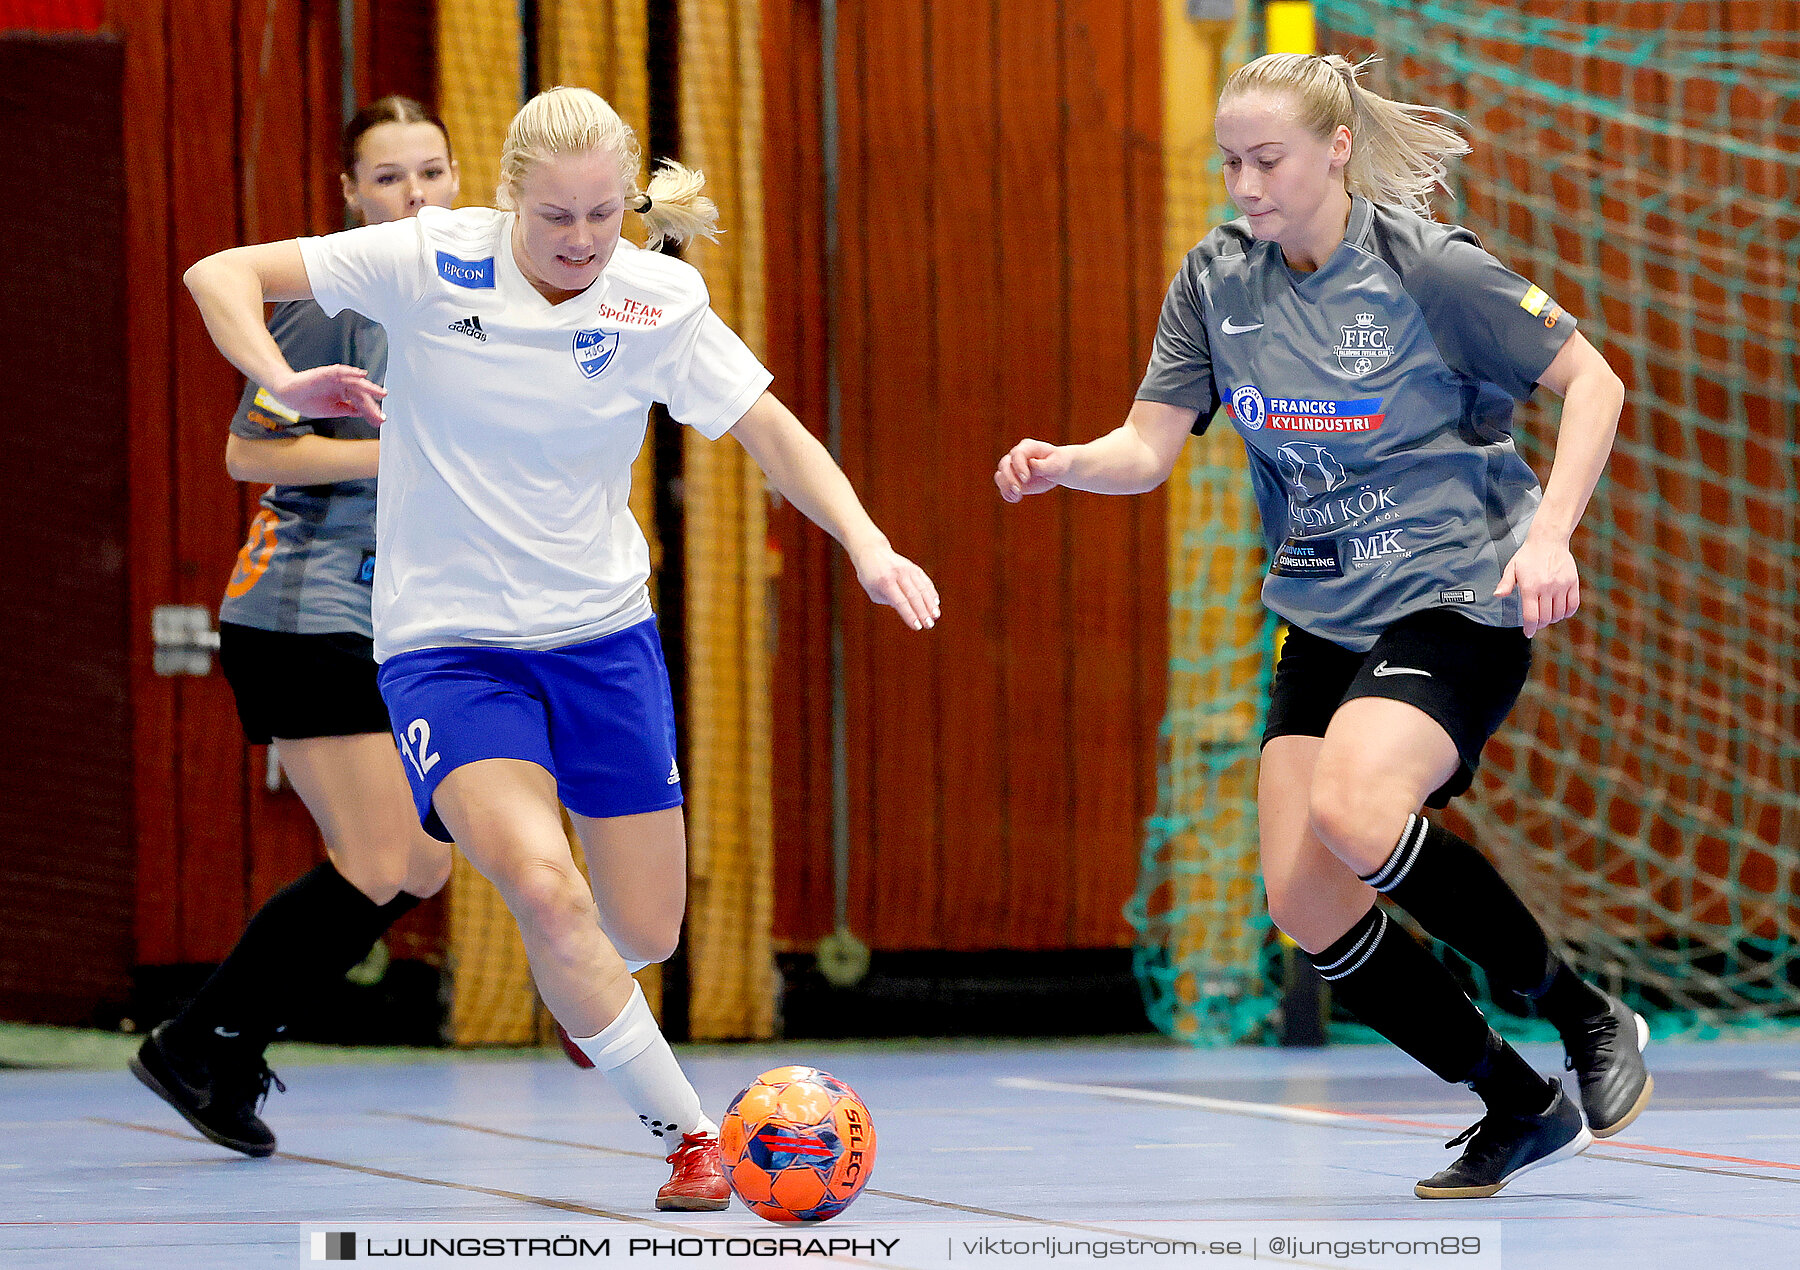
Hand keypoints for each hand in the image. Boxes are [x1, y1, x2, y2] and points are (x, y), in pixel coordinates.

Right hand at [268, 364, 386, 424]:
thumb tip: (364, 413)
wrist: (288, 396)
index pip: (361, 403)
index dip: (370, 412)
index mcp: (344, 394)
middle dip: (372, 405)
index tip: (379, 421)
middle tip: (382, 415)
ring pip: (355, 382)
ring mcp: (335, 379)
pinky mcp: (326, 373)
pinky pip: (340, 371)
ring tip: (381, 393)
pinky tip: (361, 375)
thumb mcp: (333, 410)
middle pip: (361, 394)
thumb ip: (348, 409)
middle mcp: (342, 386)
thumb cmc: (308, 402)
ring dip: (369, 387)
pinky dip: (351, 372)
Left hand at [851, 542, 939, 630]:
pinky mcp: (914, 567)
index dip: (910, 615)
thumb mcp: (874, 592)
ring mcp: (908, 569)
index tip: (917, 627)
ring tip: (936, 616)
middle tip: (929, 625)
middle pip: (913, 596)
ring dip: (930, 603)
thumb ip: (890, 602)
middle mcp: (898, 574)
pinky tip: (935, 603)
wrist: (872, 552)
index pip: (900, 601)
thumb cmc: (871, 577)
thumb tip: (909, 611)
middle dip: (923, 612)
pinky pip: (925, 581)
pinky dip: (931, 592)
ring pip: (922, 588)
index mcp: (885, 582)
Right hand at [995, 438, 1071, 501]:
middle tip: (1019, 491)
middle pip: (1004, 465)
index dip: (1018, 466)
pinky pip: (1003, 487)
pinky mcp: (1011, 480)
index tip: (1026, 479)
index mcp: (1027, 447)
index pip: (1017, 454)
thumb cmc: (1057, 463)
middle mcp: (1016, 456)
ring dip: (1005, 487)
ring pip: (1000, 476)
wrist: (1056, 470)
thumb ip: (1043, 465)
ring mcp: (1012, 468)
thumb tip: (1031, 463)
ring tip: (1017, 496)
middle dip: (1009, 479)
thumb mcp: (1055, 464)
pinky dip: (1006, 494)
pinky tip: (1015, 499)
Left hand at [1495, 534, 1579, 637]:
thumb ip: (1505, 583)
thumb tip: (1497, 595)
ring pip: (1559, 613)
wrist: (1548, 540)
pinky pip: (1573, 605)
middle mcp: (1546, 588)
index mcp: (1530, 586)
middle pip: (1545, 617)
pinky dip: (1567, 613)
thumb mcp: (1512, 568)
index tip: (1528, 633)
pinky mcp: (1572, 582)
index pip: (1531, 616)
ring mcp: (1561, 585)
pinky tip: (1561, 612)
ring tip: (1547, 617)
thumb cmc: (1527, 556)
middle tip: (1536, 624)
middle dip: (1539, 625)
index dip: (1530, 628)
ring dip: (1552, 619)